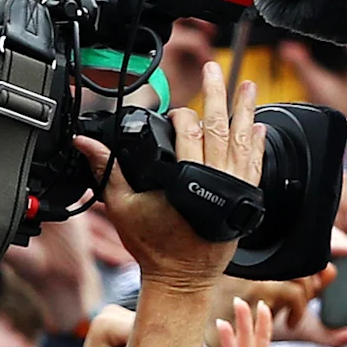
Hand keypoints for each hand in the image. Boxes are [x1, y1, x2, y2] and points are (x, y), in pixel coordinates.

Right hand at [77, 62, 265, 295]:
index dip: (181, 116)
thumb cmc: (154, 246)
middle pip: (218, 128)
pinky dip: (258, 143)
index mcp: (186, 178)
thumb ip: (107, 171)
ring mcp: (235, 188)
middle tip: (214, 69)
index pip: (188, 132)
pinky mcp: (247, 198)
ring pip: (243, 141)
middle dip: (217, 94)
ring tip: (248, 86)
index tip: (175, 110)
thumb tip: (86, 144)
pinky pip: (256, 164)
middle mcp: (216, 179)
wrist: (182, 277)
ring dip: (245, 111)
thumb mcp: (122, 207)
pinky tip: (260, 125)